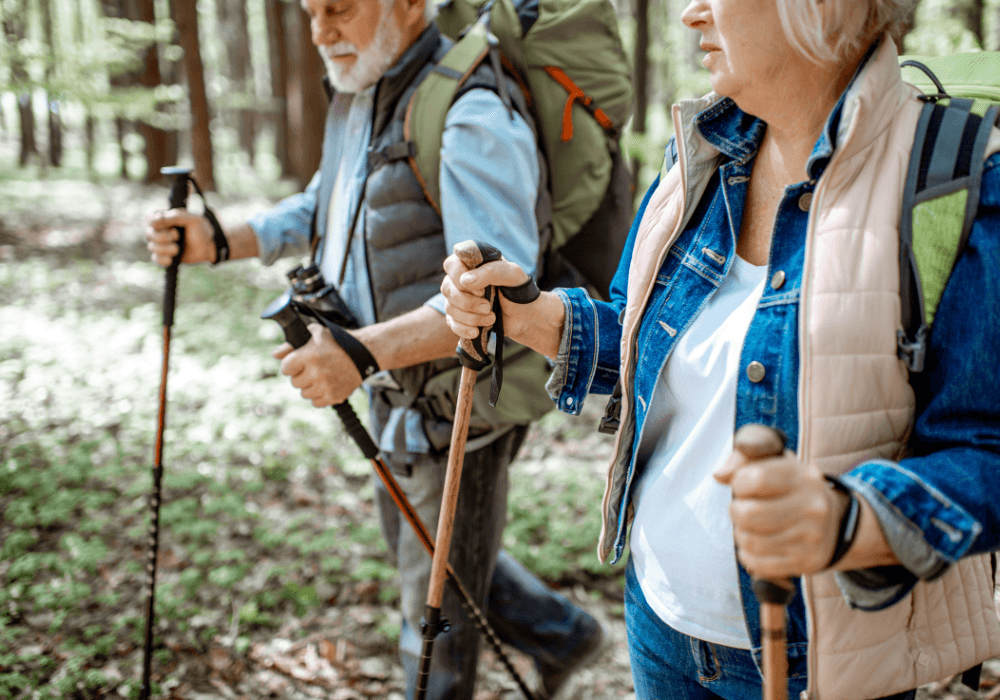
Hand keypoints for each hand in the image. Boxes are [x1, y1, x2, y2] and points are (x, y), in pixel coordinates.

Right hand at [146, 208, 216, 265]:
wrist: (209, 247)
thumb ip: (175, 217)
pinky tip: (172, 259)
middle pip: (149, 234)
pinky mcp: (166, 256)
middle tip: (177, 236)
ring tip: (177, 249)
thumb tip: (155, 220)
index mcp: (165, 219)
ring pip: (152, 247)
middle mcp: (160, 231)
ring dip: (164, 249)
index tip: (168, 226)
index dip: (154, 223)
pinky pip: (156, 259)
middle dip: (162, 237)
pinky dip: (163, 260)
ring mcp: (162, 244)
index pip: (150, 219)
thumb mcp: (192, 219)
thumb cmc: (201, 230)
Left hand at [273, 323, 361, 406]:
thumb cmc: (337, 342)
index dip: (290, 365)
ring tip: (321, 376)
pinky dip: (319, 396)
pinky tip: (326, 385)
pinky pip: (315, 403)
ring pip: (304, 393)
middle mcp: (316, 373)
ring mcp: (326, 386)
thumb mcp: (315, 335)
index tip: (298, 363)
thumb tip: (275, 354)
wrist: (364, 353)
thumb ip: (291, 344)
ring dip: (309, 386)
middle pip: (294, 382)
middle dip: (301, 375)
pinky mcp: (334, 396)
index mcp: (309, 356)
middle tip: (312, 368)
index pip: (285, 368)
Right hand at [441, 252, 533, 342]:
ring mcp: (458, 298)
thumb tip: (465, 281)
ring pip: (450, 308)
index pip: (451, 265)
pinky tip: (477, 331)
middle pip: (447, 289)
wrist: (524, 316)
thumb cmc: (518, 289)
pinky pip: (452, 323)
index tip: (481, 290)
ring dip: (471, 317)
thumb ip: (490, 272)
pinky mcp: (459, 317)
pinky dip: (464, 329)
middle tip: (488, 307)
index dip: (460, 279)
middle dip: (468, 302)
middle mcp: (460, 279)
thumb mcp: (512, 275)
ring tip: (492, 318)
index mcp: (471, 263)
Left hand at [714, 448, 848, 578]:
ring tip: (750, 527)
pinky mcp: (806, 562)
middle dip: (736, 512)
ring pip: (750, 541)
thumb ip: (742, 457)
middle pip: (749, 515)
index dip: (739, 483)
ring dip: (741, 534)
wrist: (833, 522)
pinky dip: (748, 554)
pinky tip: (756, 545)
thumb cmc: (791, 488)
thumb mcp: (774, 462)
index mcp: (803, 476)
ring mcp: (811, 537)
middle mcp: (812, 507)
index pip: (754, 479)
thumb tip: (719, 475)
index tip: (744, 486)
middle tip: (742, 509)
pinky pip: (758, 563)